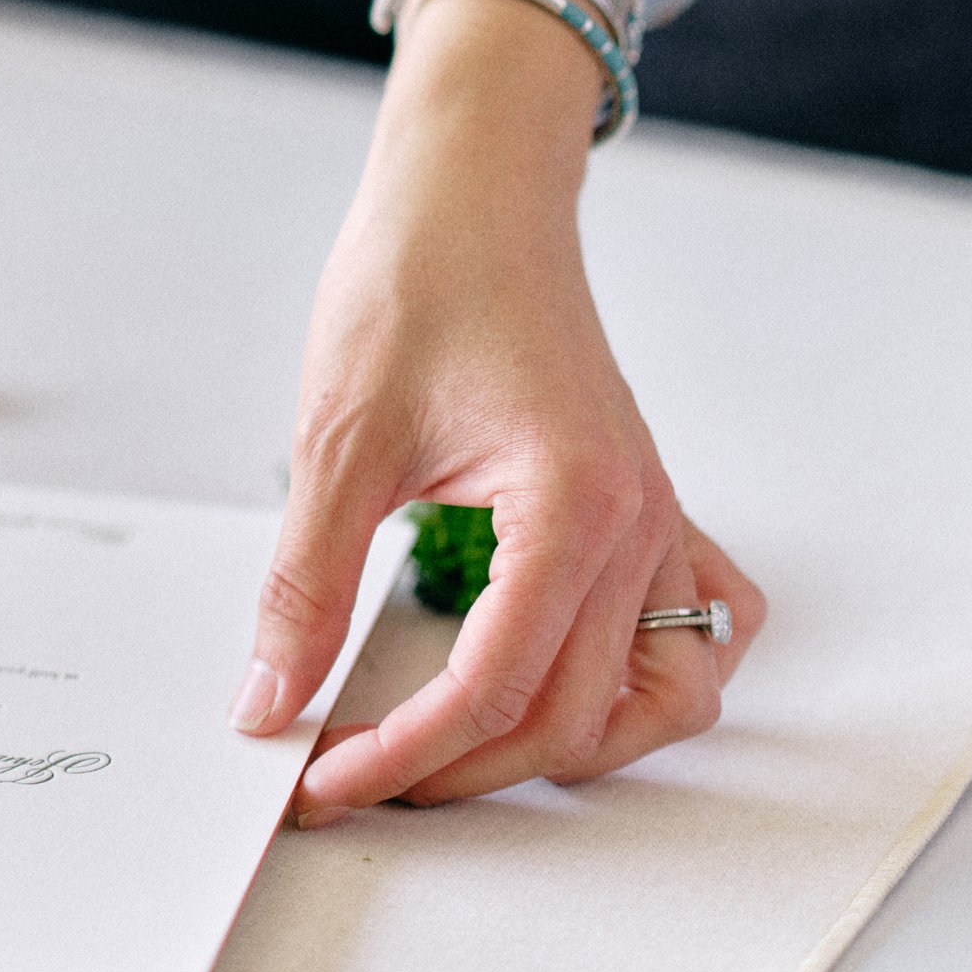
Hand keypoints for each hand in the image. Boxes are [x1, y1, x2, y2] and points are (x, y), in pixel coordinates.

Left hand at [232, 0, 764, 811]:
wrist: (473, 188)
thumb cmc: (418, 279)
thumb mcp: (339, 439)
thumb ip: (308, 584)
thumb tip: (271, 698)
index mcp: (571, 503)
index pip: (495, 686)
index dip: (402, 754)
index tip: (323, 783)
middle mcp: (638, 520)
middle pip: (573, 714)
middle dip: (462, 766)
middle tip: (356, 772)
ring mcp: (657, 515)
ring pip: (661, 695)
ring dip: (567, 746)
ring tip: (460, 750)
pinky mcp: (646, 504)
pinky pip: (700, 625)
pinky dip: (649, 681)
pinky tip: (569, 681)